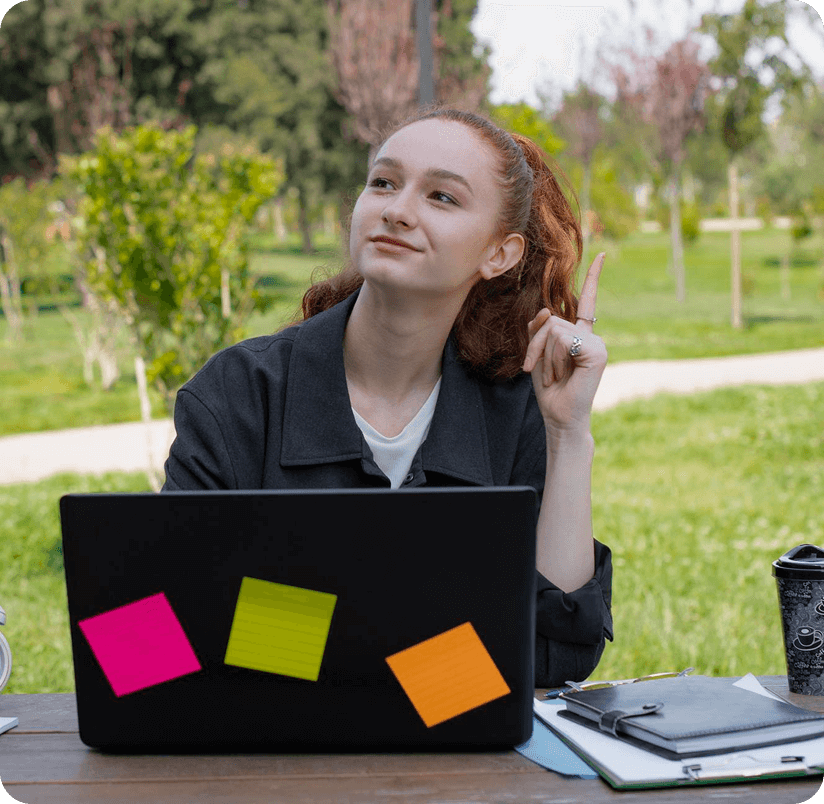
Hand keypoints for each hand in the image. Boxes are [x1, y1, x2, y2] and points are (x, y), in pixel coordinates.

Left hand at [522, 253, 607, 432]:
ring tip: (554, 376)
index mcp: (579, 335)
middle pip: (551, 320)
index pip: (587, 302)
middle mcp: (591, 336)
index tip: (603, 256)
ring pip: (553, 330)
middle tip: (538, 370)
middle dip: (534, 346)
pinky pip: (562, 340)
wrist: (559, 416)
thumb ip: (538, 330)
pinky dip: (554, 360)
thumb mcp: (537, 354)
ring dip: (543, 356)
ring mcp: (597, 343)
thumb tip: (546, 311)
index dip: (594, 279)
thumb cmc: (550, 389)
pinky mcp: (597, 352)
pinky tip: (563, 376)